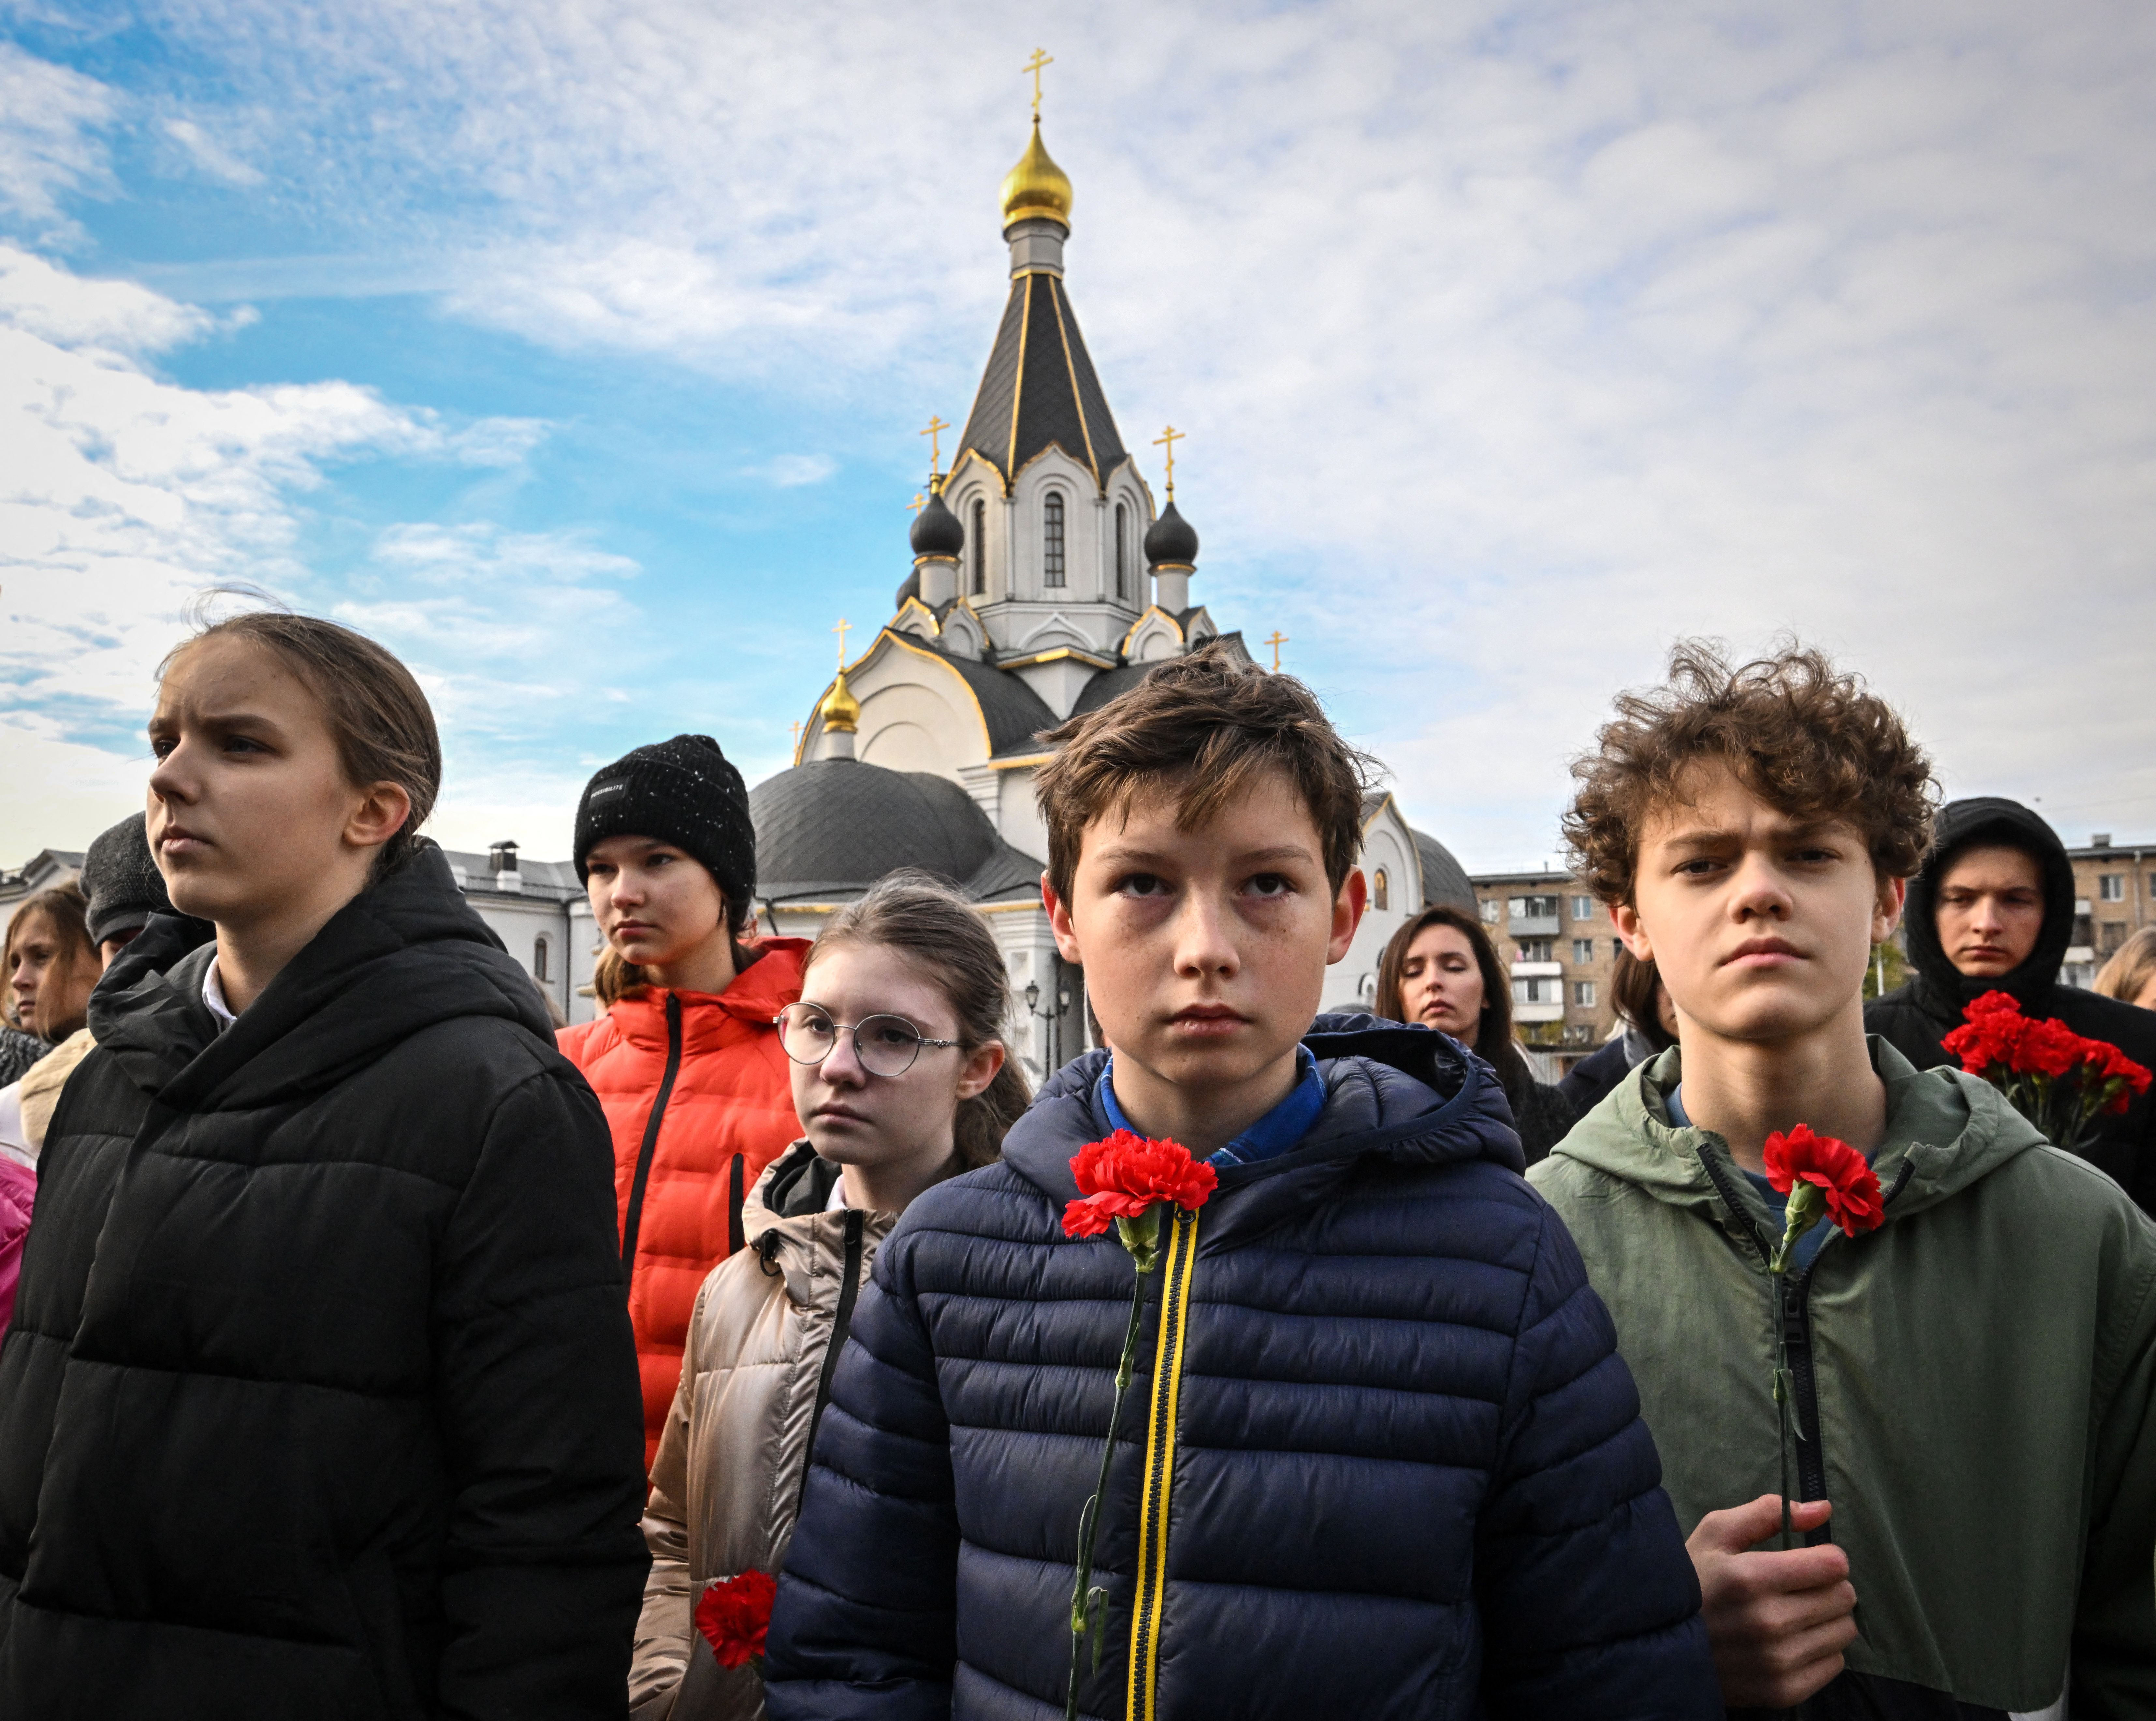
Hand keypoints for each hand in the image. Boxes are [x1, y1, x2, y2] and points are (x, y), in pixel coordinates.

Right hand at [1686, 1494, 1857, 1707]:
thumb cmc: (1692, 1580)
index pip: (1833, 1565)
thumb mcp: (1715, 1534)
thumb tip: (1823, 1510)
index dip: (1824, 1557)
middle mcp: (1769, 1622)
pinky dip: (1821, 1649)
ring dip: (1826, 1618)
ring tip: (1795, 1613)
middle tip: (1797, 1587)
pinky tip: (1792, 1641)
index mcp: (1752, 1578)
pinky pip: (1835, 1663)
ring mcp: (1778, 1661)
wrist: (1658, 1644)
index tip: (1806, 1561)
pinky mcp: (1784, 1691)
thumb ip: (1767, 1514)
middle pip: (1844, 1597)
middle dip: (1827, 1585)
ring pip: (1844, 1630)